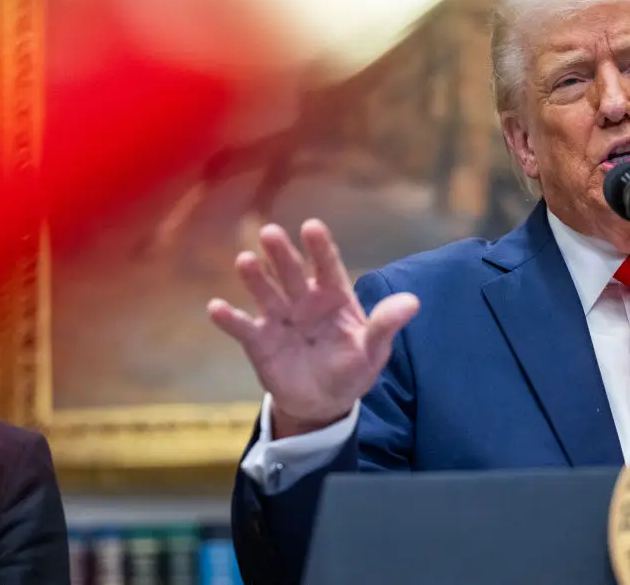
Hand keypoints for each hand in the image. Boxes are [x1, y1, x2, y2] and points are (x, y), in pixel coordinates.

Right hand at [207, 219, 419, 438]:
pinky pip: (242, 327)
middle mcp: (303, 299)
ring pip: (265, 292)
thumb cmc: (351, 368)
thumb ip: (385, 324)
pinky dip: (229, 319)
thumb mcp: (372, 349)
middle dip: (282, 254)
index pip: (327, 266)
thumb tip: (412, 302)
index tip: (311, 227)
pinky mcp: (259, 341)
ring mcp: (279, 318)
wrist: (323, 402)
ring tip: (245, 261)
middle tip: (271, 233)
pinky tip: (216, 308)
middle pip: (291, 272)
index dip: (319, 247)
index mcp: (333, 296)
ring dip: (255, 277)